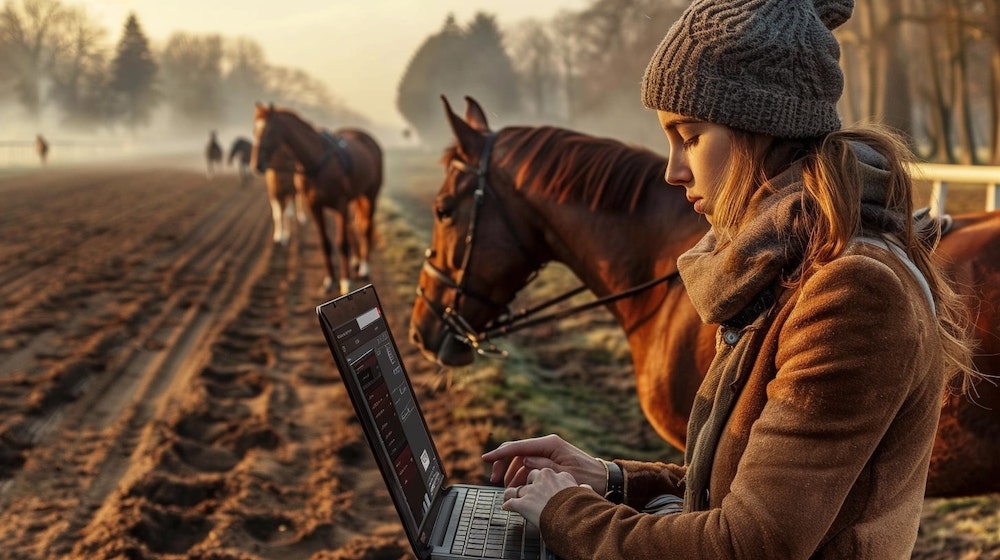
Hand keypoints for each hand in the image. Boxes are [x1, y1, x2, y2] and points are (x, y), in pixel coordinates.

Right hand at [482, 433, 607, 492]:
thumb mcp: (563, 473)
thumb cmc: (588, 477)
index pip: (518, 446)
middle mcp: (547, 445)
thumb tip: (524, 461)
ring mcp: (547, 452)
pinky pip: (529, 466)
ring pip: (521, 460)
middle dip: (503, 465)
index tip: (485, 459)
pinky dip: (521, 475)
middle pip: (516, 451)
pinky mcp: (550, 460)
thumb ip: (542, 466)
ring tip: (507, 489)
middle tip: (495, 481)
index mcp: (549, 444)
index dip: (499, 453)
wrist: (605, 479)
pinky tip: (518, 487)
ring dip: (512, 473)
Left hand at [501, 467, 586, 527]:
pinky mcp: (523, 503)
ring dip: (513, 493)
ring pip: (517, 488)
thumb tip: (586, 488)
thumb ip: (584, 490)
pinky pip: (511, 501)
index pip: (548, 474)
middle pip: (531, 476)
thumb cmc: (582, 508)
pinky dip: (508, 505)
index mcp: (562, 476)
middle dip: (528, 484)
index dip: (545, 482)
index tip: (544, 487)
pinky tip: (506, 507)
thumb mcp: (587, 495)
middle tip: (527, 492)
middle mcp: (545, 478)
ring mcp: (533, 490)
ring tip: (510, 496)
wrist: (573, 518)